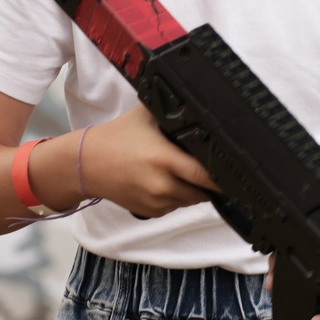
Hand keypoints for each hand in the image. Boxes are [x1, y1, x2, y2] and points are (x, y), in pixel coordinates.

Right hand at [81, 102, 216, 218]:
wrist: (87, 163)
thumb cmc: (118, 136)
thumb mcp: (147, 115)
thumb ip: (174, 113)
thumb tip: (203, 106)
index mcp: (165, 159)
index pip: (206, 175)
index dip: (223, 176)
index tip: (232, 171)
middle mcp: (162, 185)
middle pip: (203, 192)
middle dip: (209, 183)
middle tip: (208, 168)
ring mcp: (156, 202)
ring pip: (190, 201)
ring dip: (192, 189)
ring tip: (180, 171)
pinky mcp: (150, 212)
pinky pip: (175, 207)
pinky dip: (176, 197)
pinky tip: (165, 180)